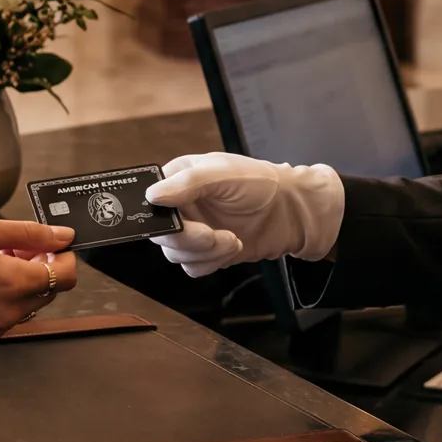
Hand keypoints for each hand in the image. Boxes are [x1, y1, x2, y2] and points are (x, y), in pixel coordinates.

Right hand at [0, 217, 77, 346]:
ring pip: (25, 306)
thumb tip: (64, 236)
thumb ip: (30, 234)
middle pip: (48, 292)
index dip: (63, 257)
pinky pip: (1, 319)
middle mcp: (8, 313)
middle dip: (40, 268)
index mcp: (14, 283)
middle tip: (12, 248)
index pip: (67, 276)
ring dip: (18, 285)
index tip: (49, 245)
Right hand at [145, 153, 344, 277]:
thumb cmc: (261, 184)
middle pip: (161, 234)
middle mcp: (180, 206)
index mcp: (178, 179)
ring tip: (230, 240)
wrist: (291, 212)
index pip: (150, 201)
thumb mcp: (224, 174)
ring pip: (176, 254)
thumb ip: (188, 183)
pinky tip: (232, 247)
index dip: (159, 216)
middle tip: (211, 236)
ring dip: (204, 253)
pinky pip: (192, 267)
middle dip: (188, 240)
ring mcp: (193, 231)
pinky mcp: (206, 252)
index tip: (178, 224)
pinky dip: (212, 263)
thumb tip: (153, 194)